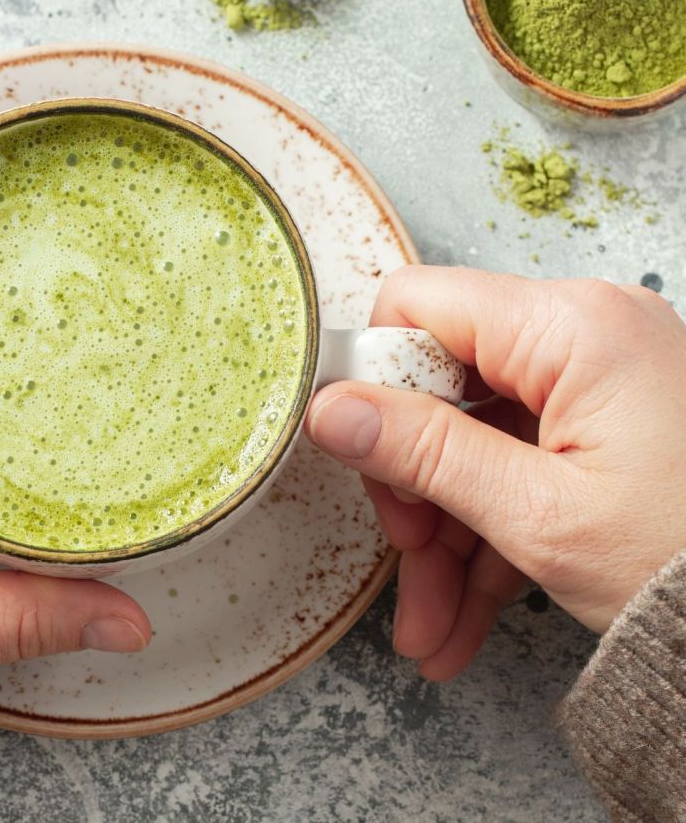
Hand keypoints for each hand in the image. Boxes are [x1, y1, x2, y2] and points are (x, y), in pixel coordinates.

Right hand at [304, 266, 685, 679]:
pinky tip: (466, 618)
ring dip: (446, 537)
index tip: (360, 457)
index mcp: (571, 327)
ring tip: (433, 632)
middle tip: (409, 558)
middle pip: (441, 388)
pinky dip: (490, 537)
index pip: (419, 306)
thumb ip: (421, 452)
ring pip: (475, 443)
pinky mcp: (609, 424)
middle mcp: (586, 335)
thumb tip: (329, 410)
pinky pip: (519, 465)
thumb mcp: (534, 515)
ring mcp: (599, 382)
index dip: (374, 379)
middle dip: (414, 488)